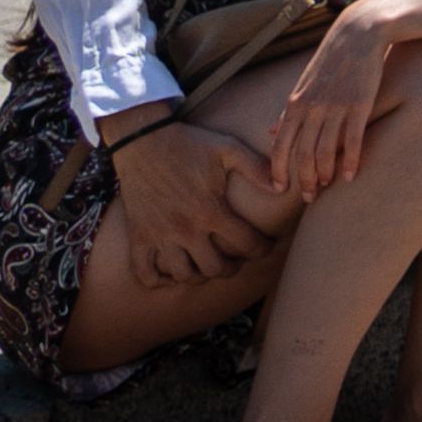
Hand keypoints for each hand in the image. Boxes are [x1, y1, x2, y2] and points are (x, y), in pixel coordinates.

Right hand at [102, 113, 273, 286]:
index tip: (267, 246)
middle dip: (233, 268)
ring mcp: (160, 235)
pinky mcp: (139, 236)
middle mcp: (186, 228)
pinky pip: (145, 272)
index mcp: (210, 210)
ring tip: (208, 266)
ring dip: (200, 276)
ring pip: (184, 275)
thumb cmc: (189, 144)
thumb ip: (256, 168)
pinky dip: (158, 280)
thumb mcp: (228, 148)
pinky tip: (171, 274)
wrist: (143, 140)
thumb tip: (282, 187)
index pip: (245, 243)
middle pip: (215, 268)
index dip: (262, 249)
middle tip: (238, 261)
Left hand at [265, 9, 391, 199]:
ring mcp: (336, 107)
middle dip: (303, 180)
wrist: (359, 34)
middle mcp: (312, 108)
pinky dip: (350, 162)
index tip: (281, 189)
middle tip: (308, 197)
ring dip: (325, 174)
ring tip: (327, 187)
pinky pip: (352, 140)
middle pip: (302, 154)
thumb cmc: (330, 60)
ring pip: (325, 151)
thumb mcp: (303, 84)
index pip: (280, 146)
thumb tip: (271, 130)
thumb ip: (289, 110)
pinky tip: (350, 176)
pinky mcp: (359, 105)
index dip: (278, 171)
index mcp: (295, 104)